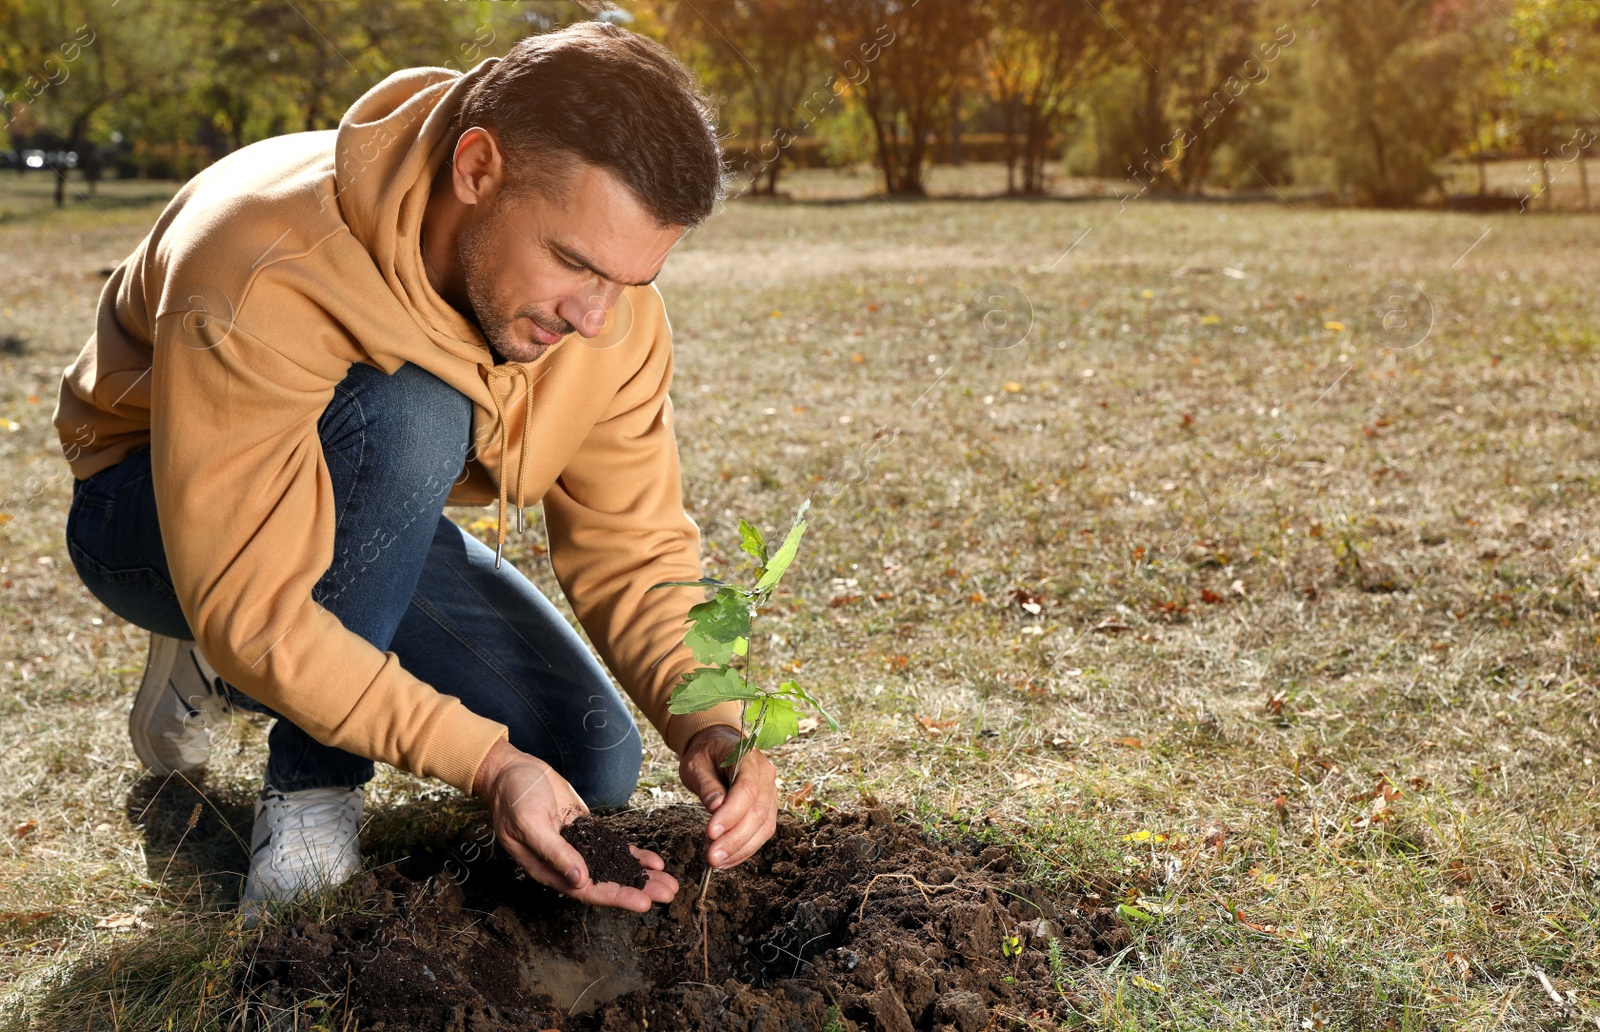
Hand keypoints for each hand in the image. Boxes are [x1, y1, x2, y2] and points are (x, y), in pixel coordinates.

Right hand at [473, 739, 677, 910]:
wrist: (510, 771)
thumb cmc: (513, 797)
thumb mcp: (530, 822)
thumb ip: (554, 852)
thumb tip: (579, 880)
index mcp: (547, 869)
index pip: (586, 890)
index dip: (616, 897)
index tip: (642, 903)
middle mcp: (565, 864)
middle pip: (606, 883)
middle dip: (638, 890)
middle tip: (668, 894)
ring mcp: (577, 848)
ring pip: (613, 868)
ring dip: (641, 876)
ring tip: (669, 883)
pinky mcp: (585, 831)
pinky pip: (613, 848)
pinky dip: (633, 855)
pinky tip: (654, 861)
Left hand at [678, 724, 778, 870]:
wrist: (717, 746)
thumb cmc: (705, 754)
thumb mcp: (696, 764)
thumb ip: (707, 785)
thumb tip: (715, 807)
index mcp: (748, 757)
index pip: (746, 789)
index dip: (731, 814)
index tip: (711, 833)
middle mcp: (765, 775)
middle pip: (758, 811)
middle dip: (735, 838)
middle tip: (712, 857)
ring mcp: (770, 791)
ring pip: (764, 826)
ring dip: (742, 848)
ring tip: (717, 862)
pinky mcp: (768, 807)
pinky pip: (762, 831)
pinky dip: (745, 848)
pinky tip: (728, 859)